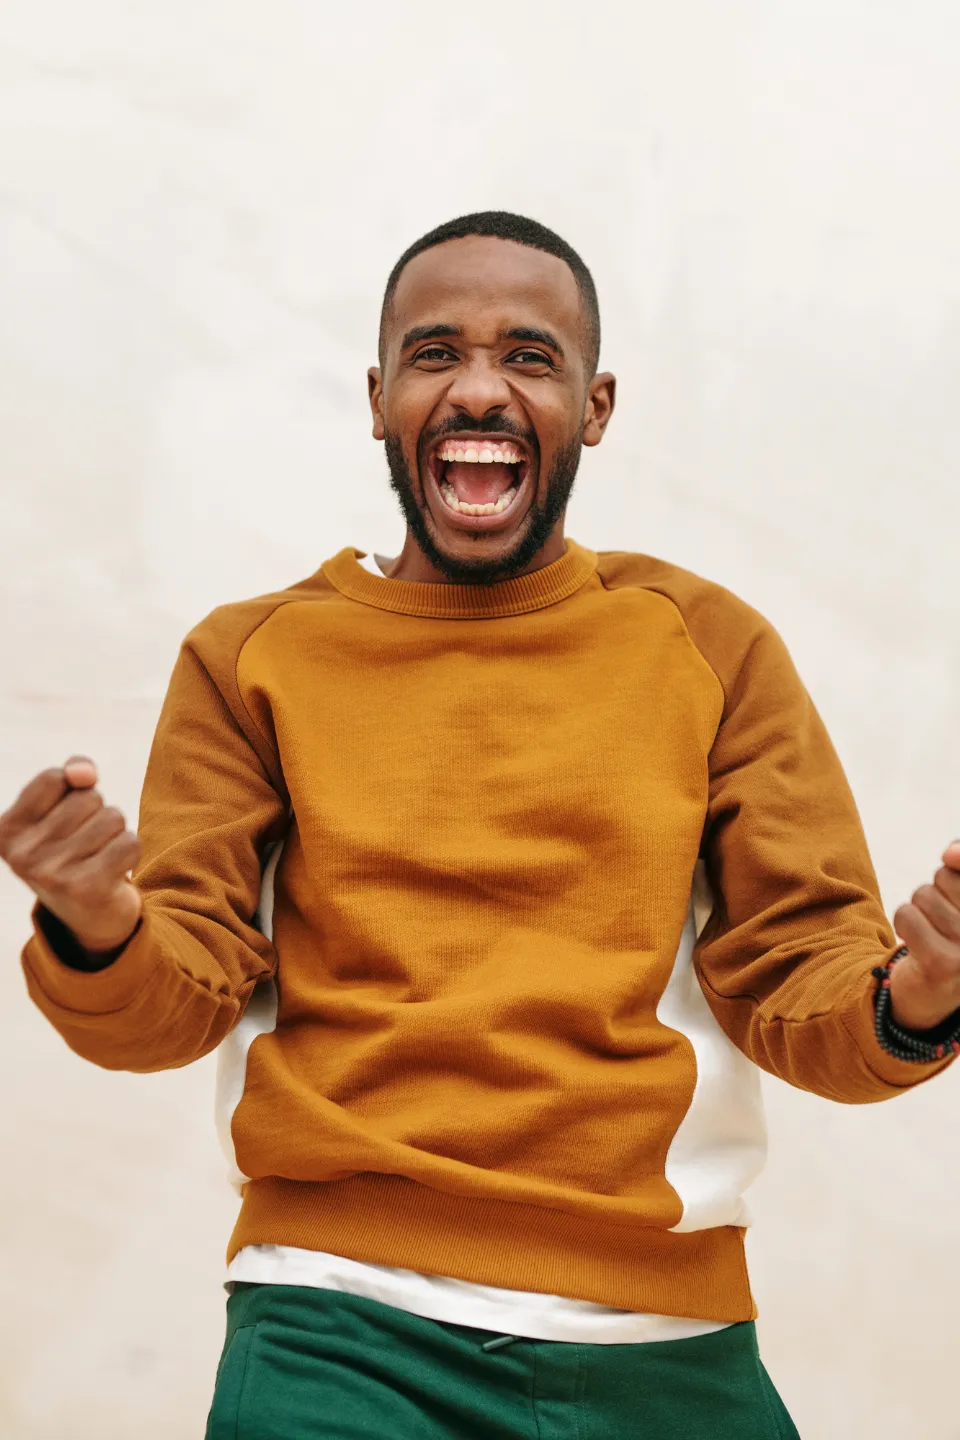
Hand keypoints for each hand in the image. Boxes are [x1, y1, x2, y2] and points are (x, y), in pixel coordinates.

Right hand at [0, 757, 142, 955]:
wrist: (90, 915)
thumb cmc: (73, 851)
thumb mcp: (62, 810)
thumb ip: (72, 778)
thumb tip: (83, 772)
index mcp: (6, 832)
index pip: (55, 778)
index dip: (74, 791)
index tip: (66, 821)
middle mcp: (22, 856)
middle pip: (88, 798)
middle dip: (98, 814)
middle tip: (86, 845)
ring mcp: (53, 875)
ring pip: (113, 818)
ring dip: (115, 833)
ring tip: (99, 857)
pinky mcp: (88, 889)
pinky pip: (130, 842)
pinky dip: (130, 851)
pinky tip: (114, 870)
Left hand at [888, 840, 959, 1030]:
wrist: (933, 997)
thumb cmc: (950, 934)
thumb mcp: (958, 898)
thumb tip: (951, 852)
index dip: (956, 856)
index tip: (949, 857)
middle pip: (947, 878)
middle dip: (935, 892)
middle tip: (942, 920)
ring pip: (923, 896)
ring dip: (918, 911)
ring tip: (931, 934)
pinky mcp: (942, 963)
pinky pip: (906, 915)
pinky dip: (903, 924)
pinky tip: (916, 944)